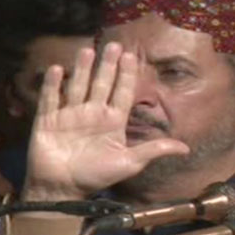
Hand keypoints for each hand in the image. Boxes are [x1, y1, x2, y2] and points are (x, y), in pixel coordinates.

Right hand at [22, 43, 189, 201]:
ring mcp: (69, 115)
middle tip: (114, 44)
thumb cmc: (97, 176)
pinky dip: (53, 85)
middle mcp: (92, 114)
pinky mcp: (48, 121)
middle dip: (107, 65)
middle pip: (101, 84)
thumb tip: (186, 149)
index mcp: (112, 122)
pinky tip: (58, 70)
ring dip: (82, 69)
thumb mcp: (131, 162)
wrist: (64, 190)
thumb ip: (155, 150)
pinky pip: (50, 99)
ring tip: (89, 50)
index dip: (127, 75)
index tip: (131, 55)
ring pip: (77, 86)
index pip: (122, 93)